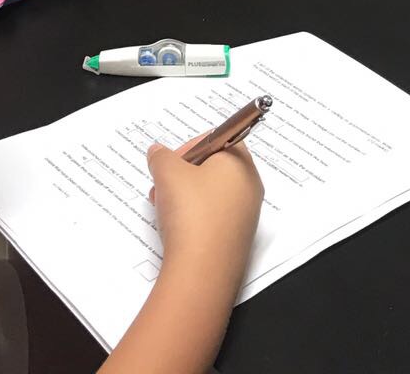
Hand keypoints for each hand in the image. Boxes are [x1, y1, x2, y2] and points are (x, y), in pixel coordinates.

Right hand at [147, 136, 262, 270]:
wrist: (202, 271)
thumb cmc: (191, 212)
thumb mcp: (167, 173)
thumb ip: (161, 157)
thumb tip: (159, 153)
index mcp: (241, 164)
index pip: (219, 139)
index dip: (192, 146)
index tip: (172, 162)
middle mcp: (250, 187)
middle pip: (214, 168)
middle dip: (183, 173)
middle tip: (163, 184)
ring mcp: (246, 216)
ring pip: (211, 194)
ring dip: (184, 195)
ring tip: (163, 207)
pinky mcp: (236, 239)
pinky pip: (214, 217)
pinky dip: (194, 216)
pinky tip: (175, 227)